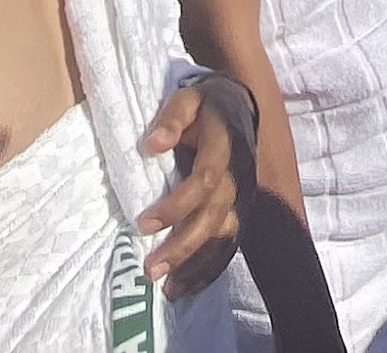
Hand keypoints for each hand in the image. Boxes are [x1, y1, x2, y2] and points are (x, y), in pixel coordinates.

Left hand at [133, 81, 244, 291]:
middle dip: (183, 246)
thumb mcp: (188, 98)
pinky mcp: (241, 210)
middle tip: (151, 270)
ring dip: (196, 264)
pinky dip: (210, 269)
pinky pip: (230, 244)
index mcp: (225, 147)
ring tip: (167, 289)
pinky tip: (185, 286)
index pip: (204, 181)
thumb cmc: (205, 105)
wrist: (239, 107)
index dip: (176, 205)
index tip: (143, 224)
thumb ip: (172, 117)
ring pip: (225, 236)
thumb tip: (153, 144)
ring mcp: (243, 197)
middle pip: (214, 217)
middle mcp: (239, 176)